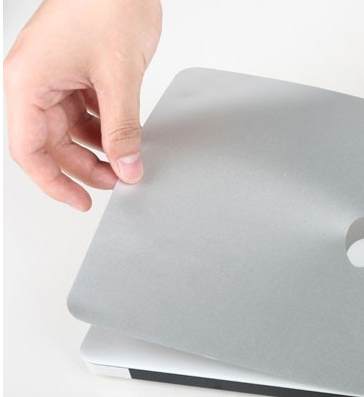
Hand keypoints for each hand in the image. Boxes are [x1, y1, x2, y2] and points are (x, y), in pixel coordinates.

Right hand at [4, 0, 161, 210]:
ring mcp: (56, 76)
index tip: (81, 202)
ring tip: (127, 161)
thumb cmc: (107, 4)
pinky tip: (126, 135)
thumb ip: (123, 128)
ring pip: (70, 129)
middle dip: (85, 167)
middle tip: (119, 181)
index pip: (30, 151)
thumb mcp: (118, 77)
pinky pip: (85, 110)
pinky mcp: (76, 70)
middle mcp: (35, 81)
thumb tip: (128, 166)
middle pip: (51, 143)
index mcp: (28, 82)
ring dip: (98, 148)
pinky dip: (105, 126)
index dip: (54, 183)